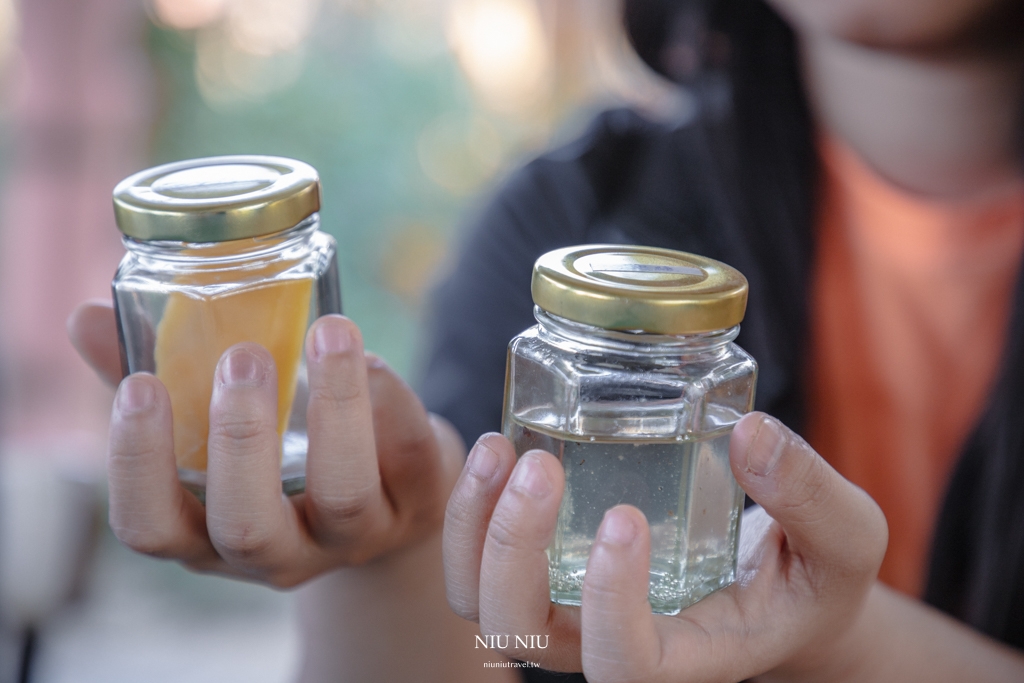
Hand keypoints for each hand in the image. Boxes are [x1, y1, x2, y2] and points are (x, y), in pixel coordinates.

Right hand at [68, 300, 463, 586]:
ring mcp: (355, 536)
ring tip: (328, 331)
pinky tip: (374, 357)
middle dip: (241, 440)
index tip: (141, 388)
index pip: (153, 528)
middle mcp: (280, 551)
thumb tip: (87, 316)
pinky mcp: (420, 504)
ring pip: (344, 494)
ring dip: (334, 408)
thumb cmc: (285, 454)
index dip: (139, 468)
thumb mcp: (221, 430)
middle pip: (249, 526)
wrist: (393, 493)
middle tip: (241, 357)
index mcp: (211, 535)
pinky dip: (393, 404)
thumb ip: (161, 376)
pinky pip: (410, 461)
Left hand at [442, 413, 887, 681]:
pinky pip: (478, 557)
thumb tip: (751, 433)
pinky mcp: (549, 564)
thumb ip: (811, 497)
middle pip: (524, 634)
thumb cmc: (809, 572)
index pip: (627, 666)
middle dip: (515, 554)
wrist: (774, 581)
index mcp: (688, 654)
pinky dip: (471, 508)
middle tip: (543, 468)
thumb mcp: (844, 539)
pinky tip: (496, 445)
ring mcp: (569, 606)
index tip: (627, 520)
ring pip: (482, 602)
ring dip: (477, 529)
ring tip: (500, 450)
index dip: (609, 608)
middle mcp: (611, 641)